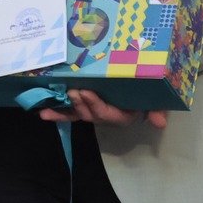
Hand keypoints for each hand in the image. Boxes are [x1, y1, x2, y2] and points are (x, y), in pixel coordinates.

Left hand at [38, 89, 166, 128]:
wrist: (141, 79)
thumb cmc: (148, 88)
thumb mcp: (156, 98)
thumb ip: (158, 108)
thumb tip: (160, 123)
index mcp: (123, 114)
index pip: (110, 114)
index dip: (96, 105)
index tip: (86, 92)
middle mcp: (106, 114)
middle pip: (91, 114)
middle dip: (79, 105)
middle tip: (71, 90)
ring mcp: (92, 109)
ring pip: (76, 113)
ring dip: (61, 111)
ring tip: (47, 108)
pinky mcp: (82, 104)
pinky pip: (68, 110)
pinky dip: (56, 112)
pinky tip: (42, 112)